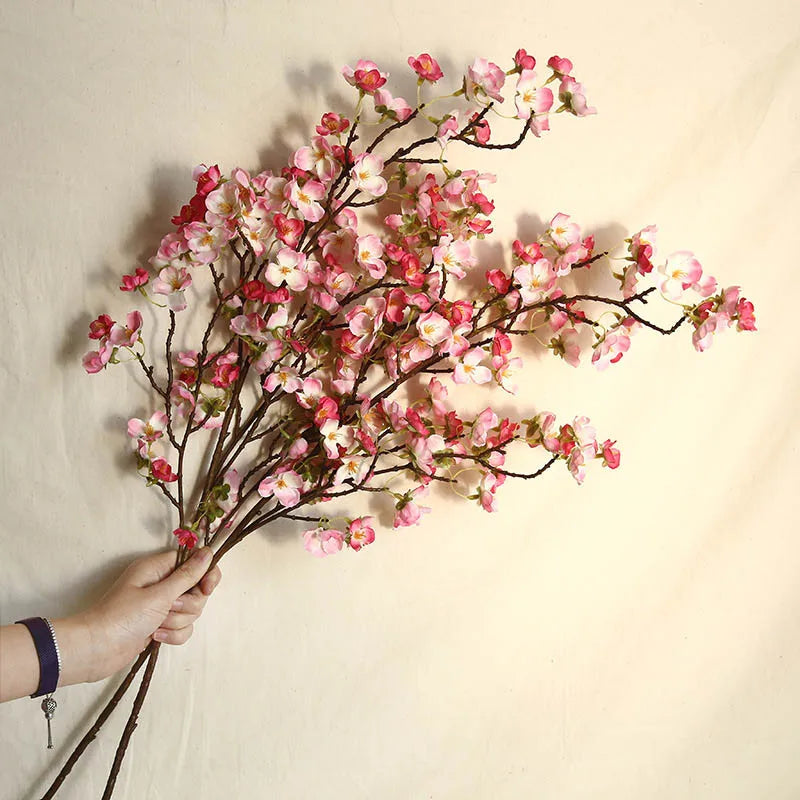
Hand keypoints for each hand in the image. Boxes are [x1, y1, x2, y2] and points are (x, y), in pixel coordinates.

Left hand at [61, 546, 220, 683]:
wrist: (95, 650)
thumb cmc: (123, 617)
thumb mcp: (159, 595)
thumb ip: (187, 575)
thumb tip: (208, 552)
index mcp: (158, 568)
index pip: (194, 562)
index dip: (205, 574)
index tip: (207, 588)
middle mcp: (160, 584)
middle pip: (196, 590)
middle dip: (187, 605)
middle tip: (168, 609)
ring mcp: (160, 606)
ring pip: (190, 611)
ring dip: (177, 621)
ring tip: (156, 626)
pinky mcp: (159, 625)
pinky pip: (182, 628)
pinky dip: (173, 635)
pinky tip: (155, 638)